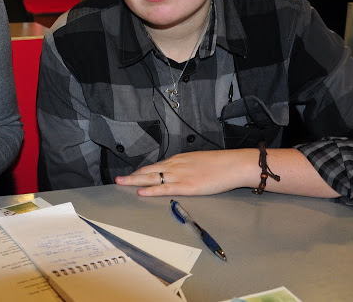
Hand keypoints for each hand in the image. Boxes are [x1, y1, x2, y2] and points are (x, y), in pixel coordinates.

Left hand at [114, 150, 256, 196]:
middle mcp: (175, 165)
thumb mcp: (199, 162)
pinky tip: (141, 192)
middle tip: (118, 179)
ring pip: (152, 178)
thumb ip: (187, 167)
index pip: (156, 166)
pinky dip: (151, 190)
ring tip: (121, 184)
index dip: (142, 171)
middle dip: (133, 176)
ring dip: (135, 181)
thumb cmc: (221, 164)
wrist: (234, 165)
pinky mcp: (186, 186)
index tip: (132, 175)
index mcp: (179, 160)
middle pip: (149, 171)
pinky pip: (164, 188)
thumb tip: (181, 173)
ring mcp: (180, 175)